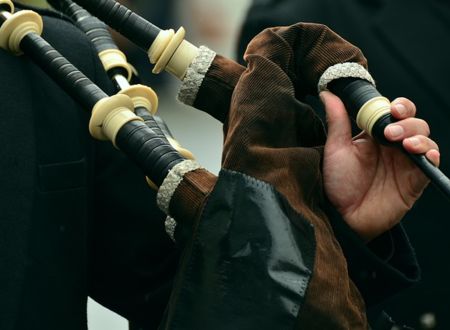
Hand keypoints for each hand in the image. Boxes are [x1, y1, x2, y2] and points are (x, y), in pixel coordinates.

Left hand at [321, 91, 439, 240]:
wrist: (342, 216)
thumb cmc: (337, 184)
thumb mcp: (335, 149)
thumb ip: (337, 120)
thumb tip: (328, 93)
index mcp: (375, 136)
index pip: (394, 112)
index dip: (398, 106)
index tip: (391, 108)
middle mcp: (392, 147)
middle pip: (414, 123)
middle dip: (407, 122)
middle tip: (390, 133)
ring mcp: (405, 163)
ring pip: (425, 139)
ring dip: (419, 136)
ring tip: (403, 144)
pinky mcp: (414, 181)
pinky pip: (431, 165)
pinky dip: (432, 155)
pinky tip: (424, 154)